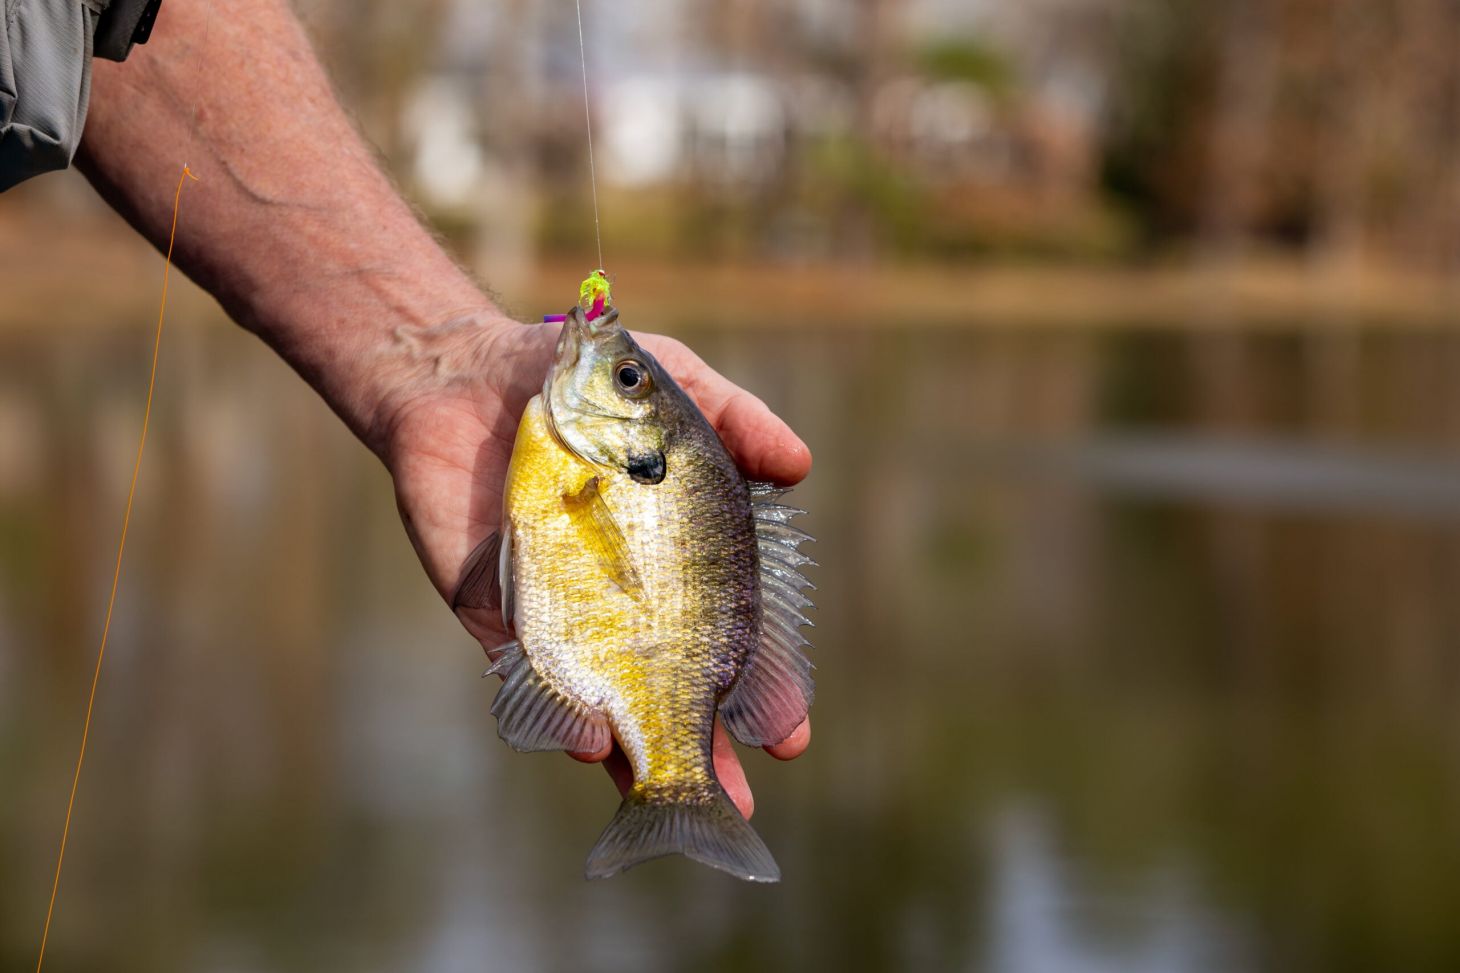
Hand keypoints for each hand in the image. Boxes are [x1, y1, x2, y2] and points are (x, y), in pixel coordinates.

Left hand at [381, 313, 812, 816]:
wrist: (467, 373)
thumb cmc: (586, 384)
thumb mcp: (675, 385)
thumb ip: (737, 421)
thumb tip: (803, 467)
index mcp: (674, 564)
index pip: (726, 644)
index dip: (756, 690)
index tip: (786, 730)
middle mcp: (621, 602)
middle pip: (666, 691)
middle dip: (703, 747)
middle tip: (741, 792)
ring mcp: (556, 613)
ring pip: (595, 702)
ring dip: (629, 753)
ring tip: (665, 787)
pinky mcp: (492, 610)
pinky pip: (523, 671)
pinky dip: (551, 708)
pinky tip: (584, 738)